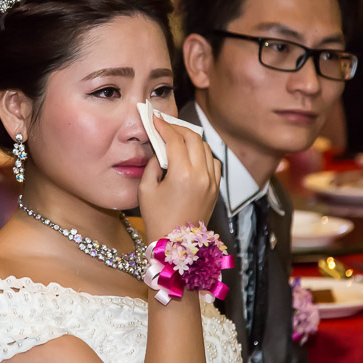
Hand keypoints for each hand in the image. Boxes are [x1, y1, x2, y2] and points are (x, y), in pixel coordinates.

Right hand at [138, 114, 220, 238]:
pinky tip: (191, 155)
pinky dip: (202, 153)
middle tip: (165, 125)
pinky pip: (213, 162)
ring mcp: (212, 182)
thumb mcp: (146, 189)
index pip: (175, 140)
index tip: (154, 118)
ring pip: (205, 148)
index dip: (163, 126)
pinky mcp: (216, 188)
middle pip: (193, 138)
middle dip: (178, 128)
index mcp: (183, 174)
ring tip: (177, 137)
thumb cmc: (157, 218)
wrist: (176, 244)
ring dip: (191, 139)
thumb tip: (158, 149)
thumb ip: (152, 164)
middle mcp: (201, 175)